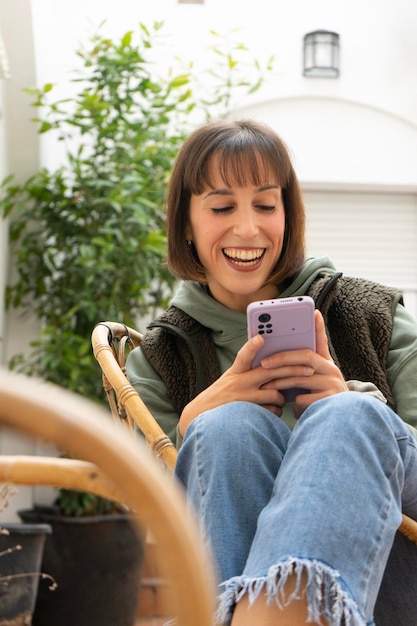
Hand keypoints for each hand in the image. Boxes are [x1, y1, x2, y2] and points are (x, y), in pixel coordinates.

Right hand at [179, 333, 311, 435]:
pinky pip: (272, 410)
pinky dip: (276, 410)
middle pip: (270, 372)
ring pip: (275, 393)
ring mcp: (245, 400)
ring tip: (284, 397)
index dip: (251, 346)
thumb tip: (269, 360)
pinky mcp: (250, 415)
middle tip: (309, 369)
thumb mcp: (230, 378)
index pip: (243, 356)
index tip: (261, 338)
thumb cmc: (222, 397)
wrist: (205, 420)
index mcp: (235, 372)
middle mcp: (239, 383)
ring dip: (284, 395)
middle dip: (292, 369)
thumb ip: (247, 369)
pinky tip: (274, 409)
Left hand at [260, 310, 347, 418]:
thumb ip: (298, 369)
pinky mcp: (330, 400)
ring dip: (280, 382)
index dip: (318, 325)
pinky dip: (293, 404)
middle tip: (263, 362)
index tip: (312, 311)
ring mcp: (333, 384)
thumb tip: (270, 358)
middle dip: (282, 358)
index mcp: (326, 363)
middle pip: (305, 356)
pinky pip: (303, 399)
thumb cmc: (316, 400)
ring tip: (265, 386)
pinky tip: (290, 409)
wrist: (337, 423)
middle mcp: (332, 370)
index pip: (321, 340)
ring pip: (301, 377)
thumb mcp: (309, 382)